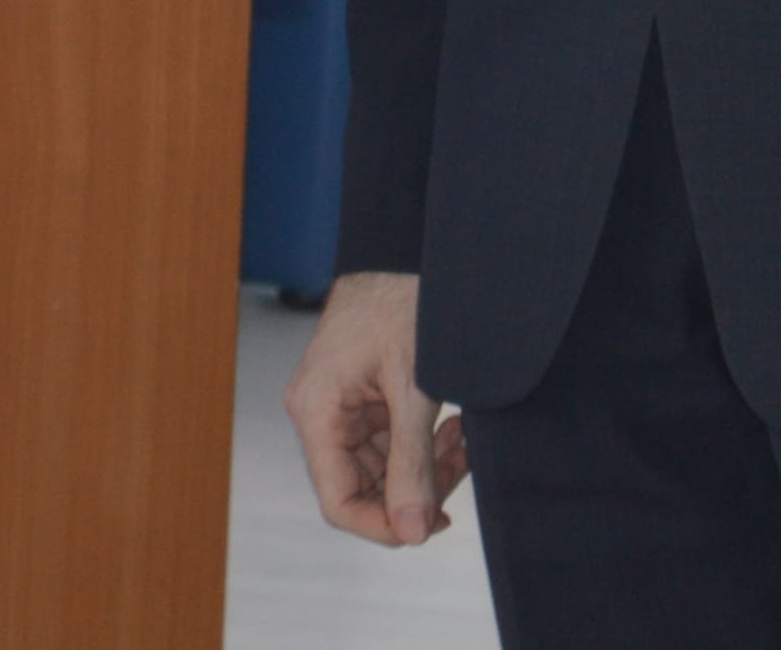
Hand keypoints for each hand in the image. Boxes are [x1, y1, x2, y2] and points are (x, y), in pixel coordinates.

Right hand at [284, 270, 468, 546]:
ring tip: (463, 439)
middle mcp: (320, 415)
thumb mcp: (414, 388)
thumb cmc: (400, 301)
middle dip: (416, 488)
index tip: (433, 525)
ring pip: (381, 467)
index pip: (339, 501)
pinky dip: (423, 443)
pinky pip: (389, 441)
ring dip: (426, 465)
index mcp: (317, 413)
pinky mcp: (362, 397)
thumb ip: (413, 462)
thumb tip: (414, 532)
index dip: (384, 525)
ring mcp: (341, 406)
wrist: (403, 248)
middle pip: (363, 487)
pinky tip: (453, 426)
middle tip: (461, 465)